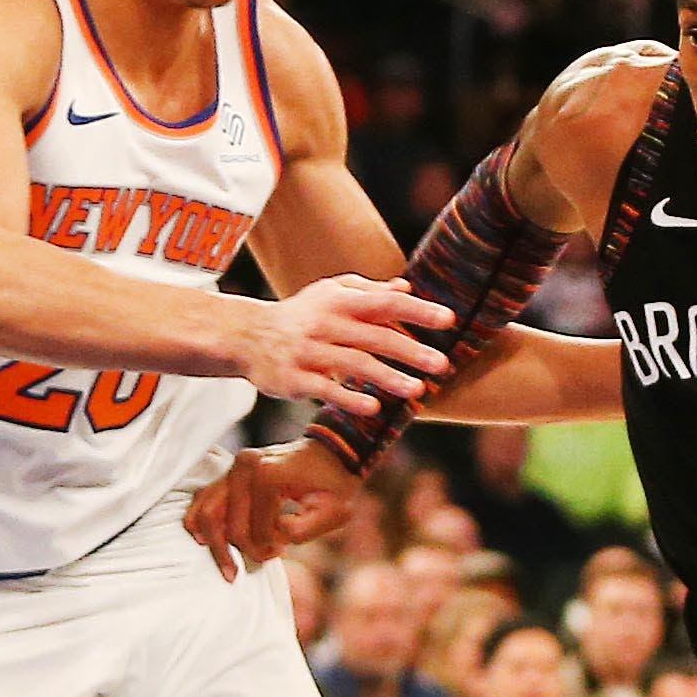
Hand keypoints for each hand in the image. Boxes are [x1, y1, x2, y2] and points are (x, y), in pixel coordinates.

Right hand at [185, 439, 361, 580]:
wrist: (332, 455)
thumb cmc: (336, 485)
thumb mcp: (335, 513)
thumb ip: (302, 530)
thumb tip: (271, 542)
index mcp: (269, 473)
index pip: (255, 525)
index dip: (265, 547)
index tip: (281, 551)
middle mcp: (245, 466)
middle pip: (223, 520)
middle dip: (238, 549)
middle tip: (257, 562)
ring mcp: (234, 467)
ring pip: (206, 510)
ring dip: (214, 543)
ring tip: (228, 568)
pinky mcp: (229, 473)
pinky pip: (203, 499)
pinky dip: (201, 523)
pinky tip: (207, 543)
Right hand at [243, 274, 452, 412]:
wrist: (247, 336)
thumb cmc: (300, 315)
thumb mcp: (329, 293)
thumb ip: (368, 291)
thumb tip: (407, 286)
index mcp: (339, 301)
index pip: (385, 303)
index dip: (417, 310)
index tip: (449, 319)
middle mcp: (325, 323)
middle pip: (375, 336)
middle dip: (411, 351)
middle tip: (443, 365)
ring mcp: (309, 352)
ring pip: (353, 364)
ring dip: (387, 377)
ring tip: (417, 390)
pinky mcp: (294, 379)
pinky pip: (325, 389)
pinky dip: (350, 399)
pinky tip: (375, 410)